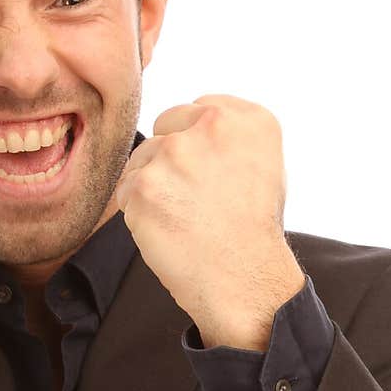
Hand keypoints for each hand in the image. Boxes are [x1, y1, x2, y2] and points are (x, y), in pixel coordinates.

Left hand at [115, 95, 305, 349]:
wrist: (243, 279)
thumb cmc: (253, 228)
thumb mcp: (263, 164)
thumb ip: (227, 134)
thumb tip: (185, 125)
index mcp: (246, 118)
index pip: (195, 110)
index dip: (196, 145)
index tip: (209, 174)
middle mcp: (211, 126)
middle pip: (165, 129)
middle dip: (170, 160)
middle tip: (194, 199)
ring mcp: (174, 153)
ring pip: (142, 159)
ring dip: (153, 185)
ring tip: (184, 217)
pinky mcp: (144, 184)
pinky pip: (127, 188)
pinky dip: (139, 210)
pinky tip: (167, 228)